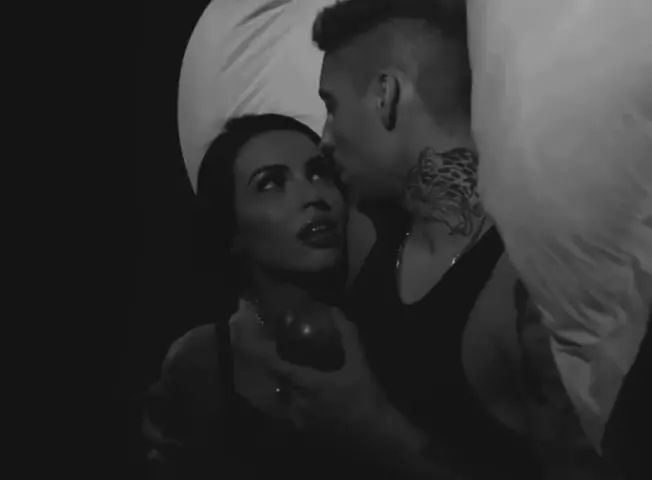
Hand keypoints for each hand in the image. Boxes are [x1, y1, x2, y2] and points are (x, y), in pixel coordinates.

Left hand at [229, 300, 384, 432]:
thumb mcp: (359, 363)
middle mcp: (298, 404)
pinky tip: (304, 396)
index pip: (276, 368)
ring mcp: (301, 422)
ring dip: (285, 386)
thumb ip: (347, 336)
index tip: (258, 341)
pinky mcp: (307, 433)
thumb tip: (336, 311)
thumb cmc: (367, 397)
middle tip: (278, 353)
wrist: (378, 436)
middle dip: (276, 368)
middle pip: (277, 383)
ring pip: (284, 400)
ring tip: (290, 373)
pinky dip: (293, 401)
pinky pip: (292, 414)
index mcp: (307, 385)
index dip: (264, 354)